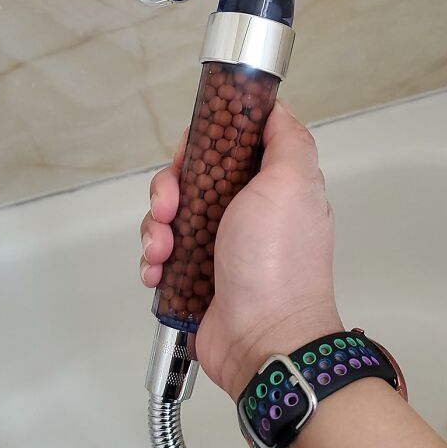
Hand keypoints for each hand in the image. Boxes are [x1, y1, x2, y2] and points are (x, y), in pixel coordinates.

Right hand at [139, 100, 341, 399]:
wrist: (262, 338)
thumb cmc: (278, 261)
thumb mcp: (293, 181)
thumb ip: (287, 138)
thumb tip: (274, 109)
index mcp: (270, 185)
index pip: (228, 145)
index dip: (204, 142)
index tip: (192, 153)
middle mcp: (244, 212)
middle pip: (190, 178)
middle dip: (170, 188)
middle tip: (171, 207)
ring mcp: (217, 245)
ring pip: (169, 215)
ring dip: (157, 227)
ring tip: (165, 249)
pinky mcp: (194, 276)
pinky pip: (160, 253)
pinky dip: (153, 258)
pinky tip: (158, 271)